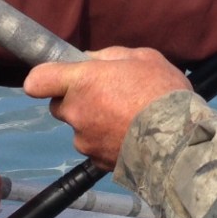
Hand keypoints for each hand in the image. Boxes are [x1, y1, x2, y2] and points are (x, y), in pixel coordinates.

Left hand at [23, 46, 189, 169]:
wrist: (179, 140)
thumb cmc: (162, 92)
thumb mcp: (143, 57)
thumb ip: (110, 56)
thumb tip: (90, 60)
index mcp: (82, 81)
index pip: (37, 81)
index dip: (43, 79)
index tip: (57, 78)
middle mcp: (75, 112)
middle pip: (59, 105)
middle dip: (76, 100)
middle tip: (107, 96)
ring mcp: (84, 139)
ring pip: (79, 127)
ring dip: (94, 122)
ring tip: (126, 119)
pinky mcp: (95, 161)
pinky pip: (94, 147)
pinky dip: (106, 141)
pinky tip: (130, 136)